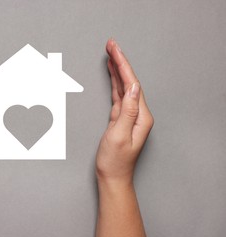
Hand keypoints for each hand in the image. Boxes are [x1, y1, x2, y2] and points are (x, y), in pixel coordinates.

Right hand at [96, 39, 153, 185]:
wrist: (112, 176)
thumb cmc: (115, 161)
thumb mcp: (119, 136)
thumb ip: (127, 111)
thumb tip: (132, 88)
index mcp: (141, 117)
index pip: (133, 85)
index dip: (123, 66)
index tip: (114, 50)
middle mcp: (138, 114)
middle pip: (130, 82)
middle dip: (120, 62)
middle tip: (111, 45)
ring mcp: (130, 115)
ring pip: (124, 87)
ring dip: (117, 70)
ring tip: (110, 54)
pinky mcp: (121, 118)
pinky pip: (119, 95)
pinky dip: (114, 82)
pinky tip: (112, 74)